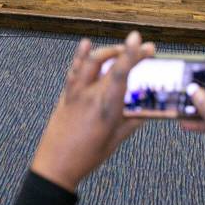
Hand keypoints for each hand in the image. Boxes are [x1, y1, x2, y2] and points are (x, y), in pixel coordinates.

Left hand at [30, 32, 154, 191]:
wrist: (56, 164)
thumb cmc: (87, 156)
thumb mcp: (116, 140)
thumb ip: (133, 121)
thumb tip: (148, 108)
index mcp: (106, 107)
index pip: (121, 73)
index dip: (131, 54)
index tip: (139, 40)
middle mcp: (90, 95)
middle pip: (110, 63)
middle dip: (128, 51)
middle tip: (144, 49)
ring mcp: (75, 92)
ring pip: (91, 61)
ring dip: (108, 51)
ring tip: (121, 49)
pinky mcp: (66, 94)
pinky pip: (74, 70)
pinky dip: (81, 55)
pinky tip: (86, 44)